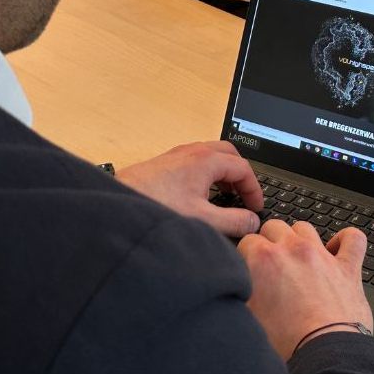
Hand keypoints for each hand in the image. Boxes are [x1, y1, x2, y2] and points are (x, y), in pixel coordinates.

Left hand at [116, 141, 263, 237]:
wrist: (118, 204)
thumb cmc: (156, 206)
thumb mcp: (203, 219)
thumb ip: (234, 221)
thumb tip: (252, 221)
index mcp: (205, 160)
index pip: (243, 168)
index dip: (254, 189)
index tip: (255, 207)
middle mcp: (191, 152)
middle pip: (229, 154)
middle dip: (242, 175)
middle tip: (245, 196)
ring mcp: (177, 155)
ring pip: (211, 155)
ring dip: (224, 173)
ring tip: (228, 195)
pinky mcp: (165, 164)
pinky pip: (195, 161)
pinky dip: (208, 173)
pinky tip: (203, 194)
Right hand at [238, 219, 373, 358]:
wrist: (324, 354)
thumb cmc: (287, 343)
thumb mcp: (247, 316)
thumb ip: (240, 294)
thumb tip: (236, 288)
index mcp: (263, 260)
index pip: (248, 240)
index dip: (247, 255)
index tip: (250, 267)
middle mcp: (293, 251)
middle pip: (275, 227)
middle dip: (270, 241)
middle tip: (272, 264)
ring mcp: (322, 256)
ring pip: (305, 228)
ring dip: (299, 238)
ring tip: (298, 257)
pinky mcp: (348, 268)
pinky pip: (353, 238)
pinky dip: (346, 239)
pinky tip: (338, 248)